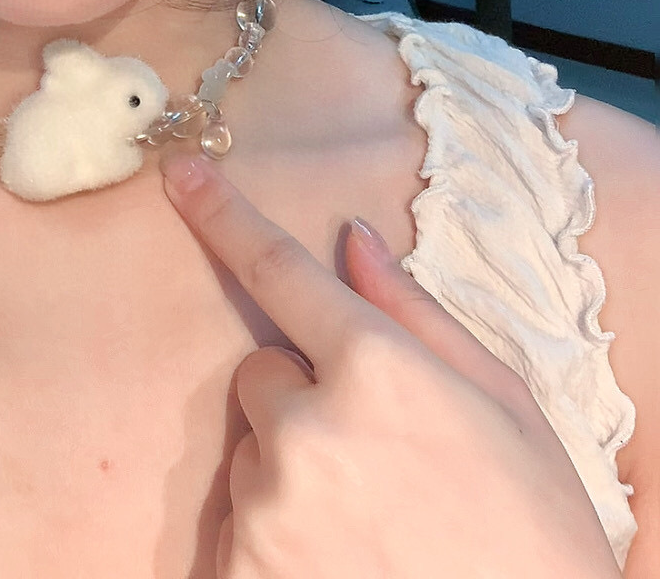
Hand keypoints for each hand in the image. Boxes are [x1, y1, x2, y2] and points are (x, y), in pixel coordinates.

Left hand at [160, 151, 620, 578]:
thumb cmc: (533, 531)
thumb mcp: (503, 405)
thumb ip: (414, 313)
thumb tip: (352, 238)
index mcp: (376, 367)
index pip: (277, 268)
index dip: (222, 212)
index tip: (179, 173)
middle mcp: (307, 428)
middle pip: (261, 377)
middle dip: (301, 400)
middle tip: (375, 457)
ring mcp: (268, 509)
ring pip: (252, 456)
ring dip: (291, 477)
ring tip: (369, 524)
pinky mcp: (241, 575)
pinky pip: (236, 528)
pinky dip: (273, 542)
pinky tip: (340, 562)